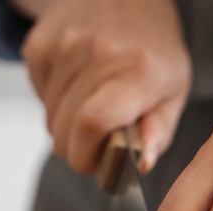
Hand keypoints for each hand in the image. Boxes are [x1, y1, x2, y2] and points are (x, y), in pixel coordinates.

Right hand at [20, 0, 190, 173]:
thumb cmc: (152, 47)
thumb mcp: (174, 87)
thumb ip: (160, 130)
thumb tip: (141, 163)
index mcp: (138, 70)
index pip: (93, 122)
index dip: (88, 155)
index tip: (99, 162)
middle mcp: (97, 53)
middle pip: (64, 134)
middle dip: (80, 148)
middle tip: (100, 136)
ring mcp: (63, 46)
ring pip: (49, 121)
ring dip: (67, 124)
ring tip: (91, 102)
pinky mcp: (39, 44)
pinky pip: (38, 98)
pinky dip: (54, 101)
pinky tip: (76, 82)